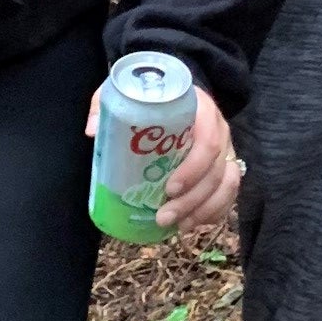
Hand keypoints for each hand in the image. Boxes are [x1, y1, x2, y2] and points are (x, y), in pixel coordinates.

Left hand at [85, 80, 244, 229]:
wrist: (170, 96)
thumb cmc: (149, 98)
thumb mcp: (127, 94)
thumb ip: (108, 104)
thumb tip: (93, 130)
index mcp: (201, 109)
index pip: (209, 141)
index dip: (193, 168)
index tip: (169, 188)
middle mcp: (220, 130)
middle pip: (216, 171)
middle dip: (191, 200)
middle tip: (163, 217)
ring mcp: (226, 150)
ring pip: (226, 186)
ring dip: (202, 210)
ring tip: (177, 226)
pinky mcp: (225, 167)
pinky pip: (229, 194)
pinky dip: (213, 213)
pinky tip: (191, 224)